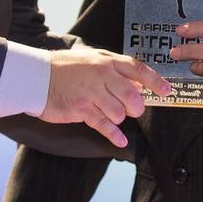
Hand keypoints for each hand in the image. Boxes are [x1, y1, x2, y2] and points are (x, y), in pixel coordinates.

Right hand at [42, 48, 170, 146]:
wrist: (35, 76)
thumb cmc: (64, 68)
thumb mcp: (91, 60)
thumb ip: (114, 69)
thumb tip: (137, 82)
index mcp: (106, 61)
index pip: (138, 70)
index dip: (155, 81)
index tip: (167, 91)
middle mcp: (101, 76)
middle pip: (133, 96)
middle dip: (136, 107)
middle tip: (132, 109)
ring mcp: (91, 93)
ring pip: (120, 112)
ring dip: (119, 118)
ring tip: (108, 114)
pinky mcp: (81, 109)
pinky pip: (104, 125)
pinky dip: (114, 135)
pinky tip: (120, 141)